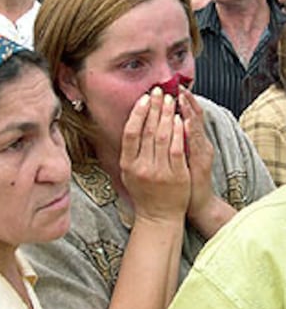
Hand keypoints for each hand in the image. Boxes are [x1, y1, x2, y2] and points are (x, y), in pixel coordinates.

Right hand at [120, 87, 189, 221]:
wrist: (159, 216)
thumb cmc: (144, 193)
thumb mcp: (129, 173)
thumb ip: (129, 152)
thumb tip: (132, 123)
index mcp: (128, 165)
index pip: (131, 133)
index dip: (138, 113)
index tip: (145, 98)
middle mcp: (142, 167)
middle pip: (148, 131)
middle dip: (155, 107)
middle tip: (159, 91)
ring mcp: (160, 172)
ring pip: (163, 137)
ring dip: (167, 115)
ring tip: (171, 100)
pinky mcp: (177, 176)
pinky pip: (177, 149)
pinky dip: (179, 131)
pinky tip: (181, 118)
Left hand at [178, 87, 214, 222]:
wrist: (192, 205)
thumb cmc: (182, 183)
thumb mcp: (179, 159)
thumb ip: (174, 141)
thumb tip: (164, 122)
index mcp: (196, 142)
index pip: (191, 115)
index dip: (185, 102)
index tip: (176, 88)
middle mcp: (202, 144)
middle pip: (195, 116)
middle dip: (185, 101)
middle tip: (177, 86)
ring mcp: (202, 152)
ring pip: (196, 126)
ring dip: (187, 110)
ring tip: (181, 96)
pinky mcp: (201, 163)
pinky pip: (194, 144)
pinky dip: (190, 131)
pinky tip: (184, 120)